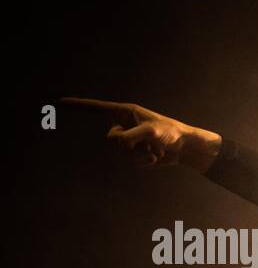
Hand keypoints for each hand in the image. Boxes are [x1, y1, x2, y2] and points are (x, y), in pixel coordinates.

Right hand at [57, 97, 221, 172]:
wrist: (186, 148)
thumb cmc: (172, 132)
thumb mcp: (153, 132)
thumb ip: (132, 136)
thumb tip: (115, 142)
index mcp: (125, 113)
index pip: (96, 108)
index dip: (78, 106)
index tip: (60, 103)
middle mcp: (124, 126)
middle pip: (110, 140)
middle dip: (128, 146)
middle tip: (149, 143)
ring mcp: (129, 141)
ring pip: (121, 155)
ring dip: (140, 156)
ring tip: (156, 150)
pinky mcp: (135, 154)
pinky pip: (131, 164)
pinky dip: (145, 163)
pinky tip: (157, 157)